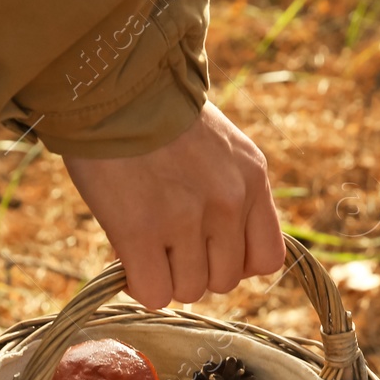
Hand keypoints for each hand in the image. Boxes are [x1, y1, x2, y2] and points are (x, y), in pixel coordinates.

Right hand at [63, 102, 284, 308]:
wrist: (113, 87)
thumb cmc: (159, 116)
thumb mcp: (221, 148)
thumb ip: (230, 194)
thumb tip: (212, 252)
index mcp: (252, 179)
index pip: (266, 260)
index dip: (235, 263)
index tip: (208, 249)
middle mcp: (228, 202)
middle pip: (224, 282)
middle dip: (195, 270)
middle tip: (167, 245)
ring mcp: (186, 218)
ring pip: (189, 291)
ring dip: (166, 277)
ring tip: (146, 245)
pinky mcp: (141, 231)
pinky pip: (154, 293)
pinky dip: (140, 285)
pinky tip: (128, 258)